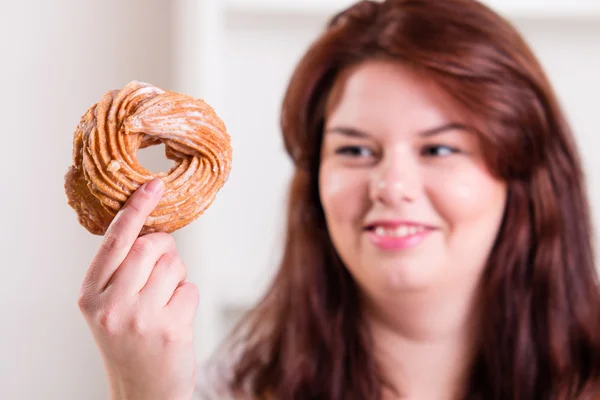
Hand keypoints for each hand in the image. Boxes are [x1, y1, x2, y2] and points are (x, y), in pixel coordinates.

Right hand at [78, 178, 198, 399]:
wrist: (144, 391)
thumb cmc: (130, 341)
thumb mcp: (111, 306)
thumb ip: (123, 270)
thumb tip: (156, 231)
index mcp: (91, 295)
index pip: (115, 241)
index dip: (136, 210)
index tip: (152, 185)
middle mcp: (111, 305)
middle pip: (150, 247)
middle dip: (164, 248)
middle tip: (163, 267)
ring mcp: (140, 318)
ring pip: (174, 265)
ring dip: (177, 277)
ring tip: (165, 301)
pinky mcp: (171, 329)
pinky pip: (190, 289)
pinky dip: (187, 297)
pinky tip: (175, 319)